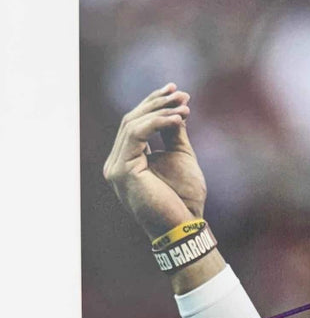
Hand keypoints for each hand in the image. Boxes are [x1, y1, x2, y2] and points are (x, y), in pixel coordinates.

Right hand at [103, 83, 207, 239]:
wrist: (184, 226)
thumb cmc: (185, 199)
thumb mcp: (181, 157)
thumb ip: (174, 133)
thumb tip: (175, 108)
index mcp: (127, 160)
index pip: (135, 124)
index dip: (153, 104)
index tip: (176, 91)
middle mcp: (116, 162)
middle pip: (131, 120)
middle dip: (157, 103)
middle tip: (181, 93)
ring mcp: (115, 167)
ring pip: (132, 125)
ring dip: (160, 111)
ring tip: (185, 106)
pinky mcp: (122, 170)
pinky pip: (136, 135)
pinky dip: (157, 122)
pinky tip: (178, 118)